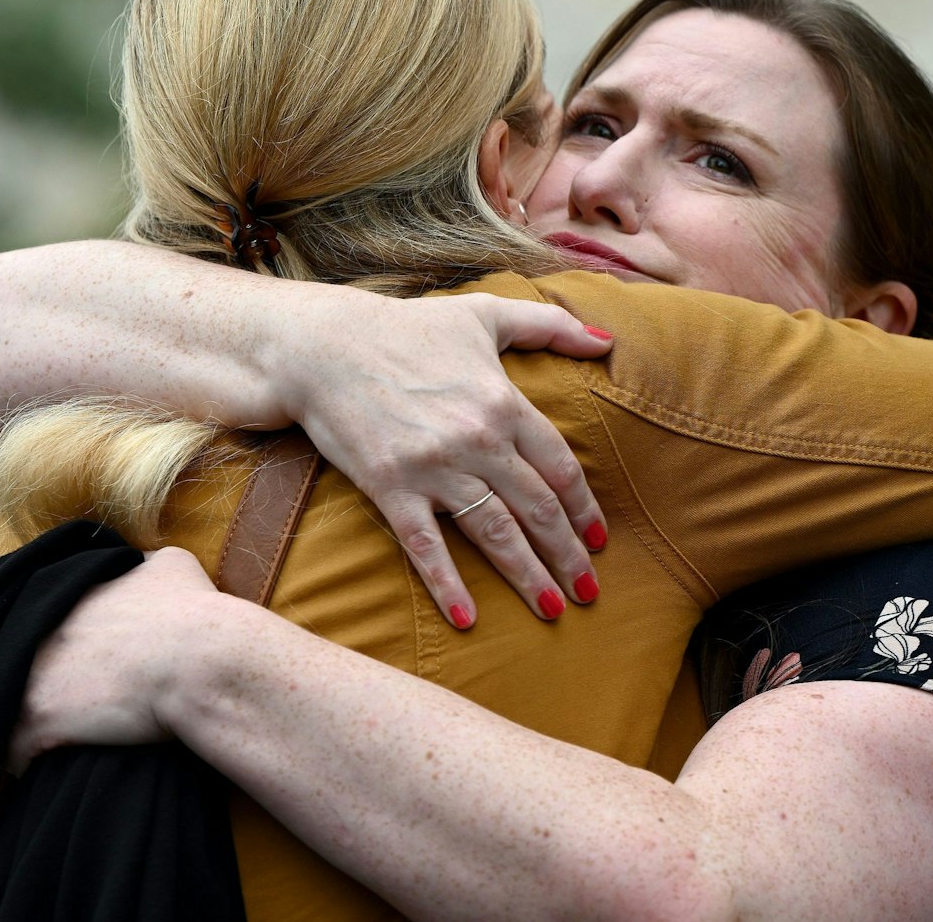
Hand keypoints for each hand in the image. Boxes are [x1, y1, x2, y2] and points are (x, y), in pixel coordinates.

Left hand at [8, 548, 228, 772]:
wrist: (198, 660)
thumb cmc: (193, 613)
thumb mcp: (172, 564)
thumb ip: (142, 562)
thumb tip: (139, 566)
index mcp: (67, 596)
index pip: (35, 620)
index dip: (53, 644)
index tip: (74, 663)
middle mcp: (39, 631)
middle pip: (13, 663)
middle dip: (34, 680)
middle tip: (63, 700)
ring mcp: (32, 675)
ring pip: (2, 707)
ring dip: (21, 721)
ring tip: (46, 738)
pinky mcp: (39, 719)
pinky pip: (12, 752)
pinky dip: (24, 761)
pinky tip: (45, 766)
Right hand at [272, 290, 612, 628]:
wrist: (324, 347)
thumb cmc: (406, 329)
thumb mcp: (483, 314)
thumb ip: (550, 326)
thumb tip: (608, 340)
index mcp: (503, 402)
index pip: (559, 468)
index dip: (583, 509)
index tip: (598, 541)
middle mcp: (477, 439)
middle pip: (537, 509)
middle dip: (568, 555)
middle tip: (589, 591)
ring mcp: (433, 467)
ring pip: (494, 533)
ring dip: (527, 576)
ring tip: (552, 609)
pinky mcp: (390, 487)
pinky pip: (426, 544)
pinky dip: (447, 584)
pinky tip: (467, 618)